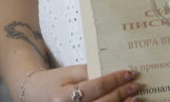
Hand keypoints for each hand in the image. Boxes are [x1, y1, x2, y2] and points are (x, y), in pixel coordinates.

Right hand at [22, 65, 140, 101]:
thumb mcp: (68, 72)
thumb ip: (89, 72)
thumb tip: (113, 72)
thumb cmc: (53, 81)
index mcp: (63, 96)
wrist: (33, 94)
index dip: (115, 80)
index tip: (130, 73)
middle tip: (137, 85)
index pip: (96, 87)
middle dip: (122, 94)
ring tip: (136, 98)